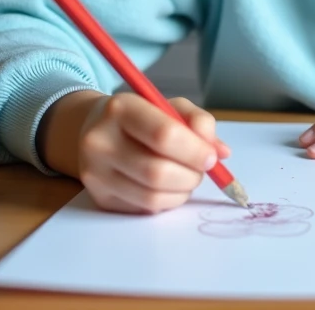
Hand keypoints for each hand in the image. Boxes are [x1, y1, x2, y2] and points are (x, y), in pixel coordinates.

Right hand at [41, 91, 230, 213]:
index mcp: (120, 109)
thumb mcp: (170, 106)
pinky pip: (144, 208)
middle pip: (157, 171)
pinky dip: (167, 201)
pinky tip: (170, 187)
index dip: (195, 150)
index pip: (164, 135)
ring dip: (182, 192)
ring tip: (188, 178)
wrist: (93, 130)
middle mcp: (100, 141)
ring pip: (151, 196)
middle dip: (191, 175)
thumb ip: (199, 122)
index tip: (211, 157)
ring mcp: (95, 173)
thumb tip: (221, 152)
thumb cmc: (142, 116)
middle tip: (202, 170)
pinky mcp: (99, 198)